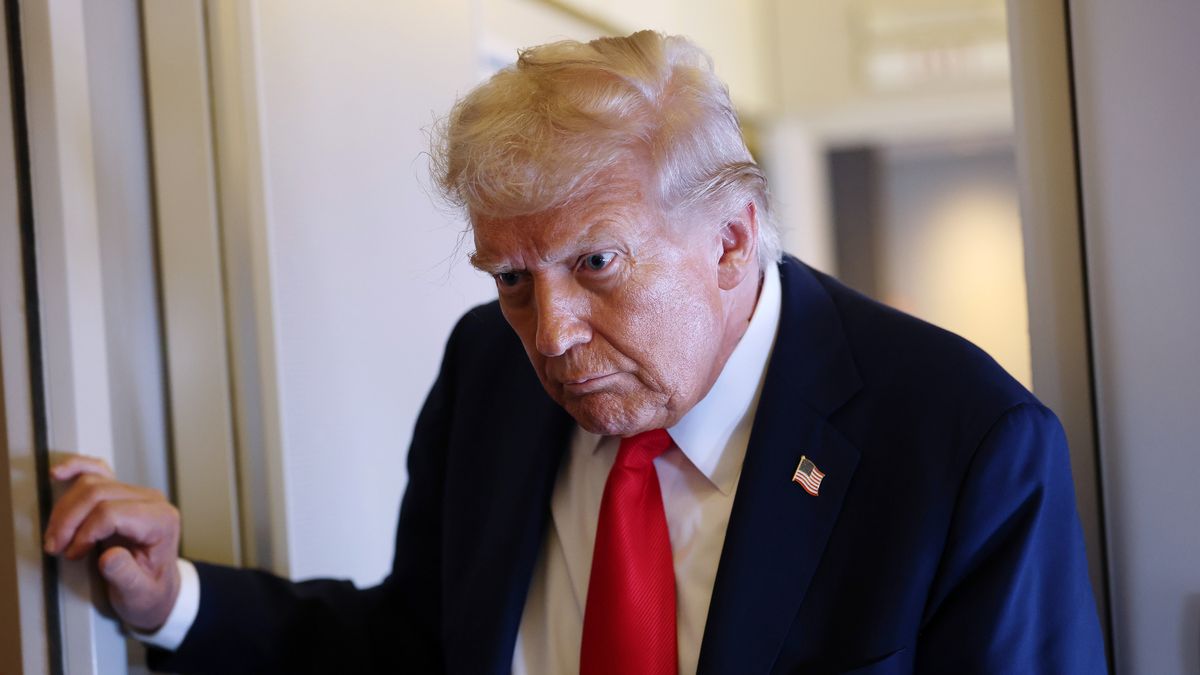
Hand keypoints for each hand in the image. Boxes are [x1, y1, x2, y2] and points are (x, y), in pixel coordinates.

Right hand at [43, 455, 181, 631]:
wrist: (157, 589)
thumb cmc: (150, 591)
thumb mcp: (139, 594)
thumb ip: (126, 576)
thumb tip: (109, 556)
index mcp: (161, 521)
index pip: (113, 512)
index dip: (85, 533)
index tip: (73, 554)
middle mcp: (152, 501)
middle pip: (99, 494)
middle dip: (69, 520)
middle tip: (55, 546)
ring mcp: (136, 493)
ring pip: (93, 482)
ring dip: (66, 508)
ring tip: (56, 535)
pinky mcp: (121, 493)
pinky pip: (98, 471)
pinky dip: (77, 468)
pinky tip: (58, 474)